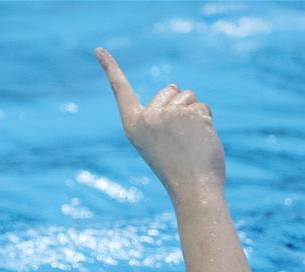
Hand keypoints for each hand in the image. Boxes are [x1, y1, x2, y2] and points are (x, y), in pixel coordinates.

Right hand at [94, 47, 225, 207]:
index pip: (120, 91)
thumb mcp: (159, 142)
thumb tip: (174, 90)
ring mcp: (166, 115)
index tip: (98, 49)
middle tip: (180, 136)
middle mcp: (146, 118)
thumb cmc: (177, 169)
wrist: (192, 188)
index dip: (110, 68)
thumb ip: (161, 117)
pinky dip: (206, 121)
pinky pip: (203, 106)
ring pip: (188, 96)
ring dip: (194, 113)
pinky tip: (200, 140)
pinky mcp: (188, 113)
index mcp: (133, 126)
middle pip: (169, 90)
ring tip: (190, 140)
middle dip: (180, 104)